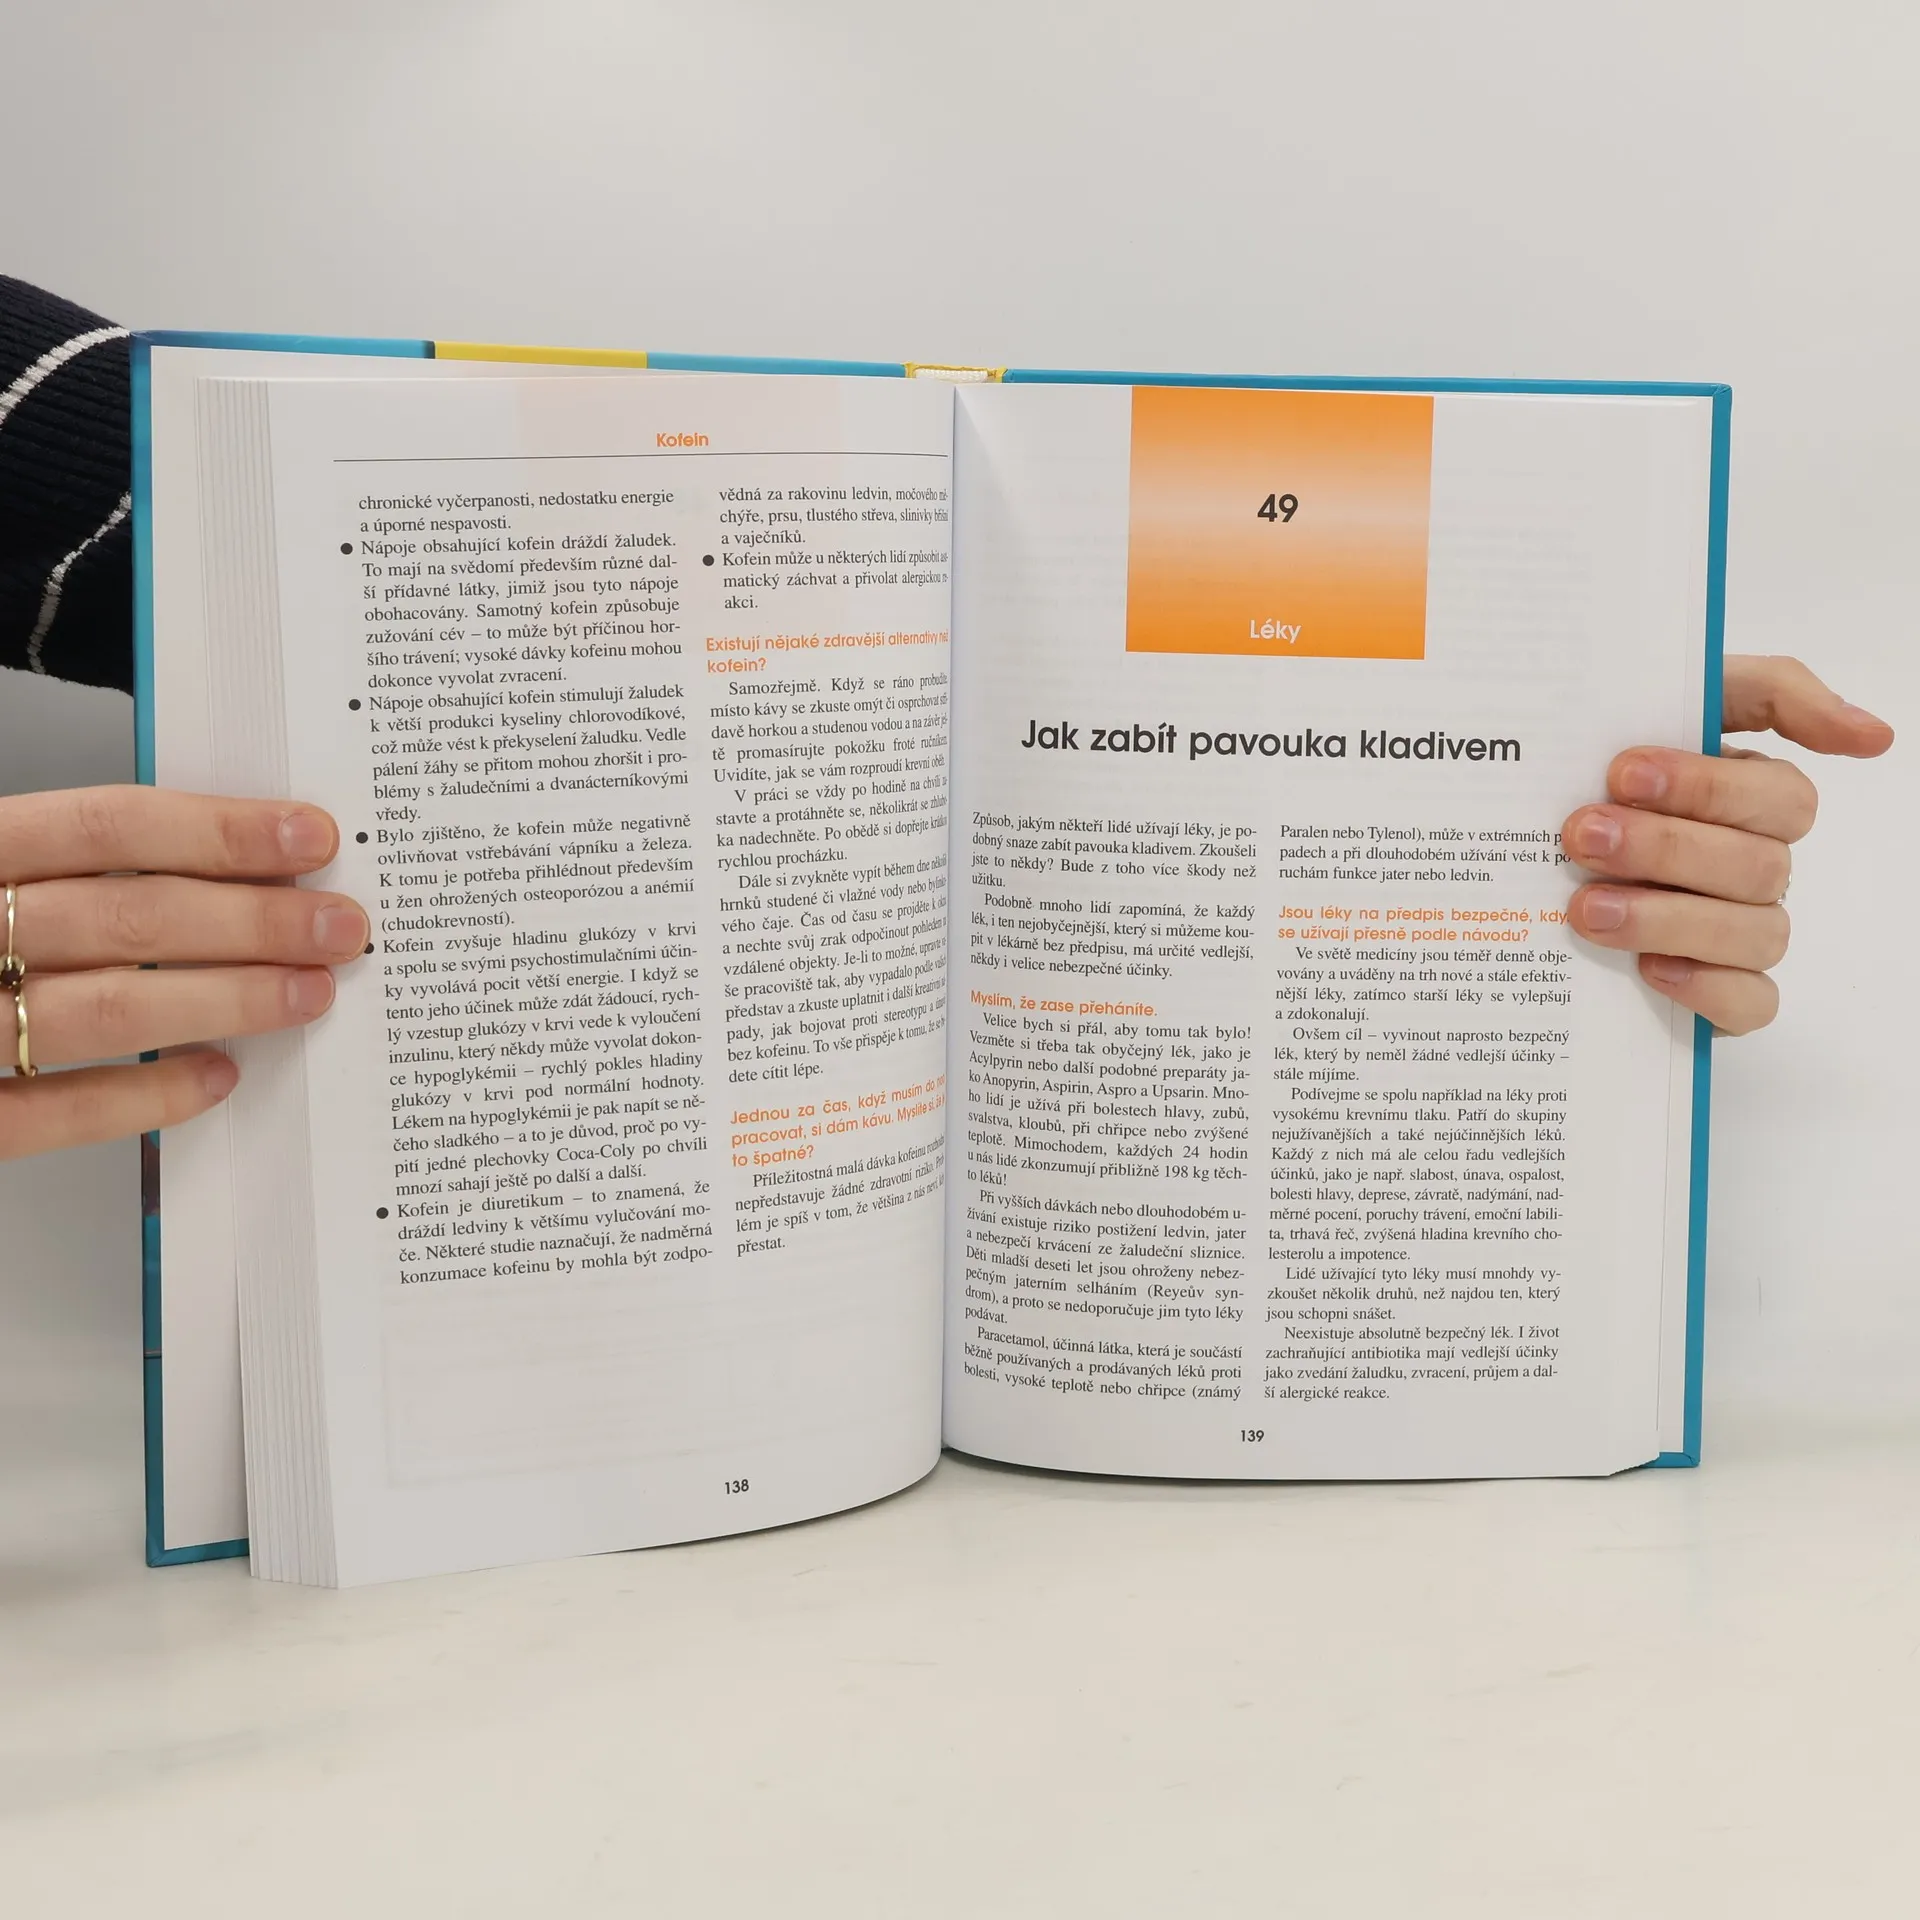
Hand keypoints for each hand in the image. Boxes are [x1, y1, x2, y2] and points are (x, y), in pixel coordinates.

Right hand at [0, 788, 367, 1158]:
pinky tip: (214, 1076)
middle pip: (120, 917)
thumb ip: (37, 861)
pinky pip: (46, 1113)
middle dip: (251, 922)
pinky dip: (140, 1093)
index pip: (98, 827)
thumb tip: (193, 858)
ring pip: (99, 1009)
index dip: (215, 831)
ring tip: (307, 993)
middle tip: (341, 926)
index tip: (309, 837)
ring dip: (223, 1000)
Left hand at [1562, 656, 1893, 1033]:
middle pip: (1758, 864)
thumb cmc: (1601, 768)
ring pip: (1755, 934)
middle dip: (1666, 847)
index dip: (1708, 785)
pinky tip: (1649, 969)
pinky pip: (1752, 1003)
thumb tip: (1873, 735)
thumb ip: (1771, 692)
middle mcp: (1758, 864)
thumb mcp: (1662, 698)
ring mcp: (1745, 930)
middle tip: (1583, 835)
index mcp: (1753, 796)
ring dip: (1667, 918)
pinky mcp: (1725, 993)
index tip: (1624, 772)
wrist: (1526, 845)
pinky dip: (1707, 988)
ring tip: (1586, 907)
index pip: (1779, 795)